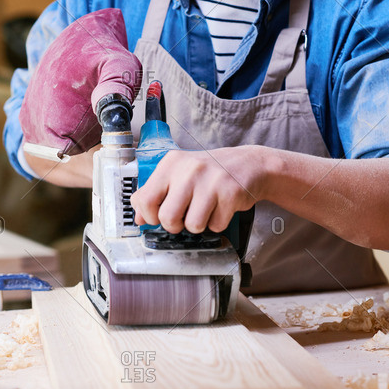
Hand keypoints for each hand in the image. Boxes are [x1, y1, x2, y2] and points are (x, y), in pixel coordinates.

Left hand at [130, 146, 267, 233]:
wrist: (249, 164)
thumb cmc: (209, 173)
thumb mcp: (179, 175)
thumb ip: (155, 193)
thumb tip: (139, 218)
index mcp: (171, 163)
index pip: (145, 199)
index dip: (150, 216)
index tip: (158, 216)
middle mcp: (189, 169)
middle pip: (167, 217)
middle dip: (175, 225)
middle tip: (183, 217)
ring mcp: (211, 181)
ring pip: (192, 225)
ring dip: (198, 225)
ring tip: (204, 211)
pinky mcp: (230, 193)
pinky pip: (215, 225)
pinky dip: (217, 223)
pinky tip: (220, 208)